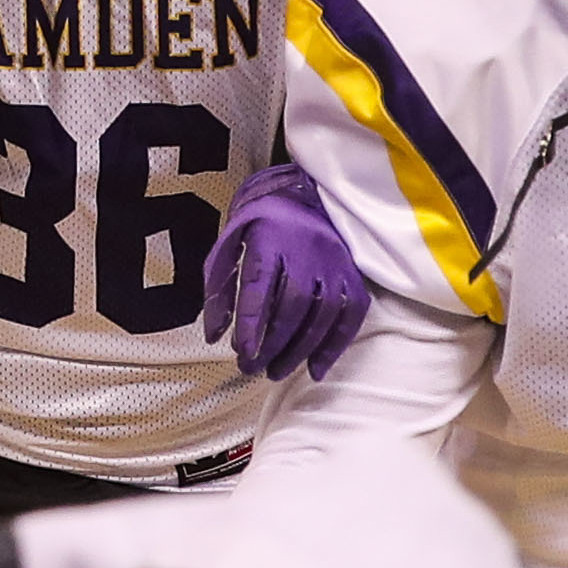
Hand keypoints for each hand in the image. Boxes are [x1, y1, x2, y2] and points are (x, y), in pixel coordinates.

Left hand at [203, 162, 368, 379]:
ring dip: (299, 350)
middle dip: (272, 342)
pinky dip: (334, 346)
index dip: (251, 319)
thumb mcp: (230, 244)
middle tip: (253, 368)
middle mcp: (307, 248)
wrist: (305, 195)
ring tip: (276, 371)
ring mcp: (335, 262)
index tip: (243, 350)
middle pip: (293, 303)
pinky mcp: (353, 274)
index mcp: (269, 236)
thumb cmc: (261, 226)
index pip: (261, 282)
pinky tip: (316, 369)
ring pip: (322, 313)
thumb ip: (219, 288)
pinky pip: (350, 315)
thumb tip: (214, 336)